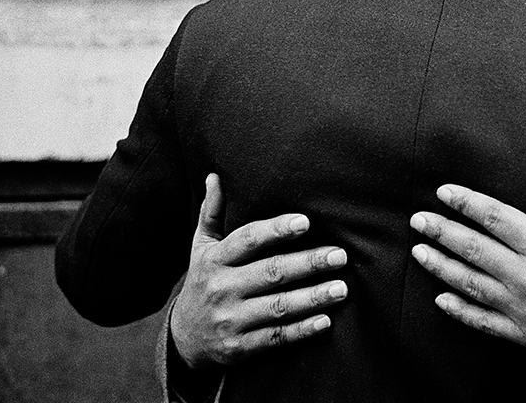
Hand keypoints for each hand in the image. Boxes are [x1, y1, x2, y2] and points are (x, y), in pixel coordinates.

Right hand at [171, 173, 348, 369]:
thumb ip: (212, 213)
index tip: (305, 222)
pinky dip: (300, 331)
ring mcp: (230, 320)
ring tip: (342, 288)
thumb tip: (215, 175)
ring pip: (276, 308)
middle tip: (340, 255)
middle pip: (270, 273)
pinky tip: (325, 322)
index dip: (276, 230)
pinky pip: (274, 339)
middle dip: (307, 264)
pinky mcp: (239, 348)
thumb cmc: (205, 281)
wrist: (183, 339)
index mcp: (215, 259)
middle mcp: (221, 289)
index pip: (247, 240)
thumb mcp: (202, 248)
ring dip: (312, 298)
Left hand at [410, 145, 525, 355]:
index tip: (444, 192)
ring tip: (419, 252)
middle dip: (442, 232)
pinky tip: (441, 297)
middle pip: (474, 250)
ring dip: (442, 267)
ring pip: (472, 285)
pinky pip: (485, 322)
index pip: (494, 217)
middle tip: (418, 220)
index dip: (465, 202)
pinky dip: (460, 310)